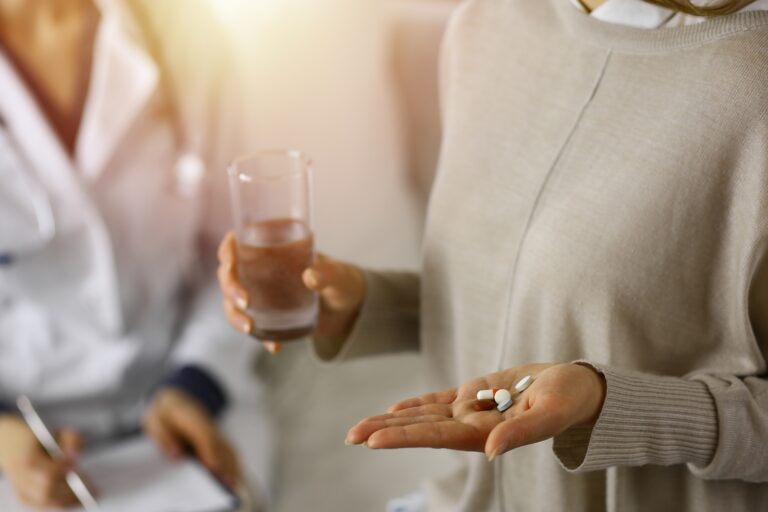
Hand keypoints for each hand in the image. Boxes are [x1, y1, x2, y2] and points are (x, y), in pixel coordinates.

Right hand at [0, 415, 82, 507]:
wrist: (15, 445)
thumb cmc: (43, 438)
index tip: (79, 466)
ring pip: (46, 501)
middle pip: (47, 491)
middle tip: (93, 487)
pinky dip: (61, 503)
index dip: (64, 470)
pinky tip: (77, 499)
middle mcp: (21, 477)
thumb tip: (75, 456)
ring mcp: (21, 489)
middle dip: (72, 490)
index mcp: (27, 459)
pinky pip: (44, 505)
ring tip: (90, 495)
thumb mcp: (59, 432)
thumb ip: (72, 439)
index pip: (47, 472)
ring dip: (69, 500)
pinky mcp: (24, 497)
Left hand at [143, 389, 240, 487]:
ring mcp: (214, 430)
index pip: (204, 433)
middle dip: (225, 462)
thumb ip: (164, 436)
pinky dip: (232, 462)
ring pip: (227, 446)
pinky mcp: (216, 438)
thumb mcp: (155, 421)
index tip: (213, 467)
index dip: (210, 450)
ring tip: (232, 483)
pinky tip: (232, 476)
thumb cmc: (164, 415)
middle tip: (226, 482)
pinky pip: (227, 449)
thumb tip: (177, 454)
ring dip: (232, 464)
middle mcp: (206, 423)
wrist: (176, 401)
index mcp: (190, 416)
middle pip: (219, 442)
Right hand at [217, 231, 365, 354]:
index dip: (227, 250)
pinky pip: (255, 327)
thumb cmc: (343, 280)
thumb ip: (328, 273)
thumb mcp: (339, 275)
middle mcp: (260, 270)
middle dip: (229, 287)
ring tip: (250, 328)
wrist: (350, 309)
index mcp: (272, 248)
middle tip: (244, 301)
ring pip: (233, 303)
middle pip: (228, 275)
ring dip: (235, 315)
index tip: (230, 262)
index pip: (238, 243)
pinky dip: (261, 338)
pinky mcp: (269, 318)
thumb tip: (310, 277)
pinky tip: (275, 346)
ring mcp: (261, 295)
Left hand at [346, 363, 605, 459]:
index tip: (373, 440)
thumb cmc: (567, 401)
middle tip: (349, 436)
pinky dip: (417, 403)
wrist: (578, 387)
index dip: (404, 437)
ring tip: (359, 427)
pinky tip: (395, 409)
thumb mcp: (548, 415)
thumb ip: (520, 434)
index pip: (435, 436)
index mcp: (484, 434)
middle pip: (420, 428)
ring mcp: (471, 409)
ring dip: (392, 418)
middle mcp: (471, 425)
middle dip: (384, 431)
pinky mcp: (476, 392)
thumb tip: (491, 451)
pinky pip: (440, 399)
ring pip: (424, 414)